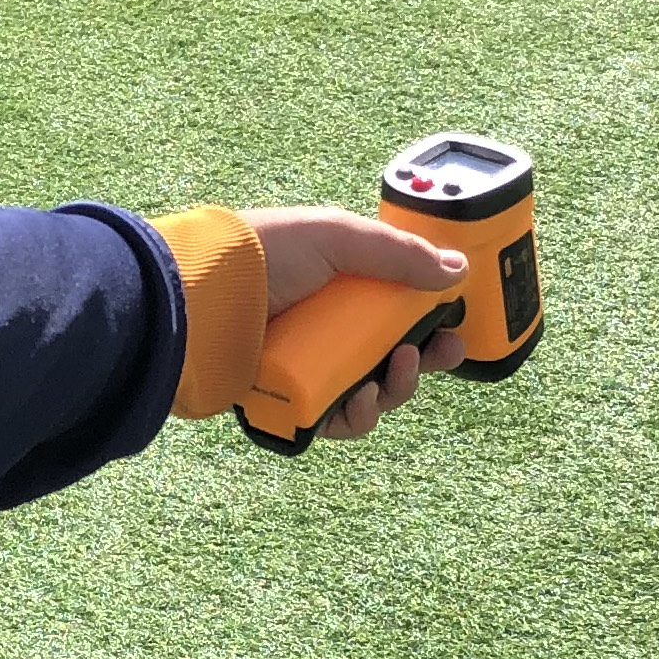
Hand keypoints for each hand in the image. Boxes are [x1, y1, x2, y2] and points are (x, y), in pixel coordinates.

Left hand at [240, 205, 472, 440]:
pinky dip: (357, 416)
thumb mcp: (336, 238)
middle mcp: (325, 328)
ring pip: (371, 393)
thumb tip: (458, 272)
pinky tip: (360, 402)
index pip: (395, 309)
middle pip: (391, 356)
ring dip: (394, 390)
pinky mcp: (292, 401)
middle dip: (423, 361)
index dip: (429, 321)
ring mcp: (309, 367)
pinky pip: (337, 420)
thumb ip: (399, 252)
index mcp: (338, 285)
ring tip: (389, 376)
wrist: (200, 299)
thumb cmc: (263, 256)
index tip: (453, 329)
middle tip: (439, 355)